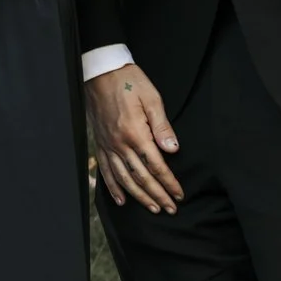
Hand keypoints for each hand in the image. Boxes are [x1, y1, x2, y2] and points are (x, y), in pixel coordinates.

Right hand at [87, 63, 182, 214]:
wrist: (101, 72)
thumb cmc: (129, 81)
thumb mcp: (152, 98)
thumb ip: (162, 127)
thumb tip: (173, 150)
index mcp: (135, 133)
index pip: (156, 166)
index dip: (169, 183)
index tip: (179, 194)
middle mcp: (120, 143)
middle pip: (141, 177)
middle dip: (157, 195)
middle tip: (170, 209)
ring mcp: (108, 145)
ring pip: (124, 179)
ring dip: (139, 196)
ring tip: (152, 208)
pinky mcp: (100, 143)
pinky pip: (106, 171)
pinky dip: (113, 187)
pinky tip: (121, 199)